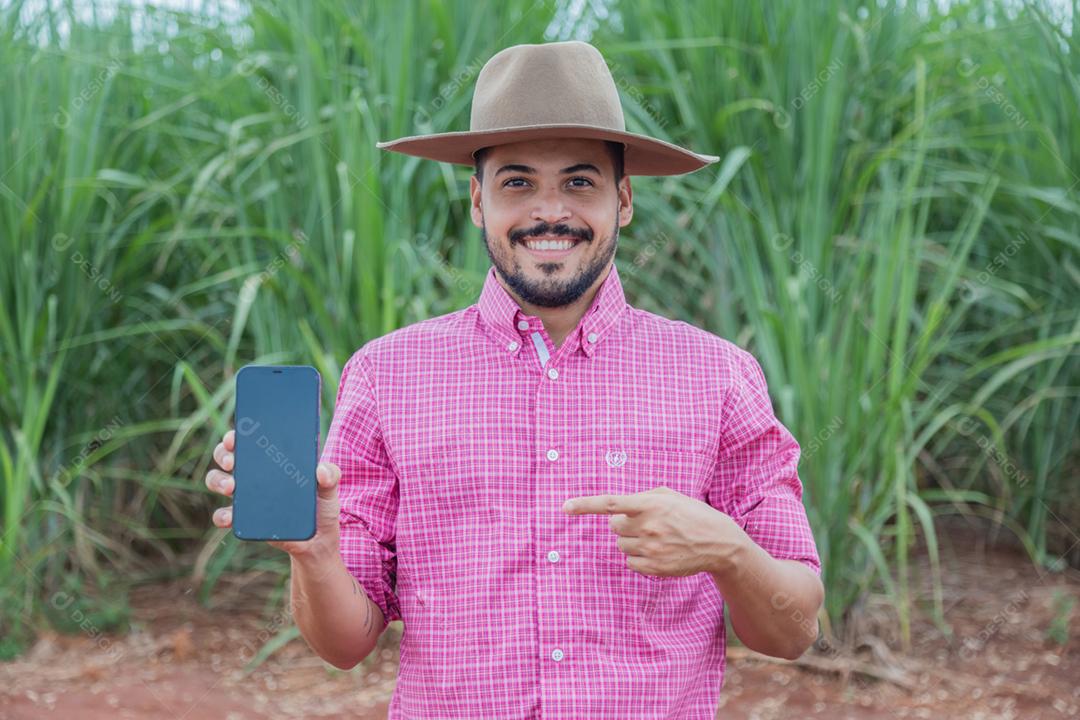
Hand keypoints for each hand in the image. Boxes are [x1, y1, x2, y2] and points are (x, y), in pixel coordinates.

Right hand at [205, 429, 340, 558]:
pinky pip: (223, 515)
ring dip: (218, 481)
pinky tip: (230, 517)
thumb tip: (321, 470)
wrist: (317, 541)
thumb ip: (331, 476)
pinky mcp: (244, 520)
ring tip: (232, 487)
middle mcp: (254, 475)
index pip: (249, 441)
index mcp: (271, 461)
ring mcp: (246, 496)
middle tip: (232, 462)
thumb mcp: (329, 490)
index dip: (236, 435)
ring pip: (217, 480)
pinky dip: (222, 515)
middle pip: (226, 456)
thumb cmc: (321, 507)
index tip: (235, 437)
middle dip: (223, 454)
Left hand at [561, 485, 744, 577]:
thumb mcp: (672, 496)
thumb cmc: (693, 515)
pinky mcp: (654, 568)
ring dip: (633, 542)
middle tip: (646, 524)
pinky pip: (630, 563)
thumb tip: (620, 507)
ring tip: (658, 539)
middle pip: (614, 527)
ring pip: (621, 546)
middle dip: (624, 525)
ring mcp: (651, 549)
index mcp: (650, 504)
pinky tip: (660, 553)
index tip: (564, 507)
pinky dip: (639, 559)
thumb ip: (645, 496)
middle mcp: (648, 526)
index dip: (585, 505)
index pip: (610, 504)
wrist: (720, 544)